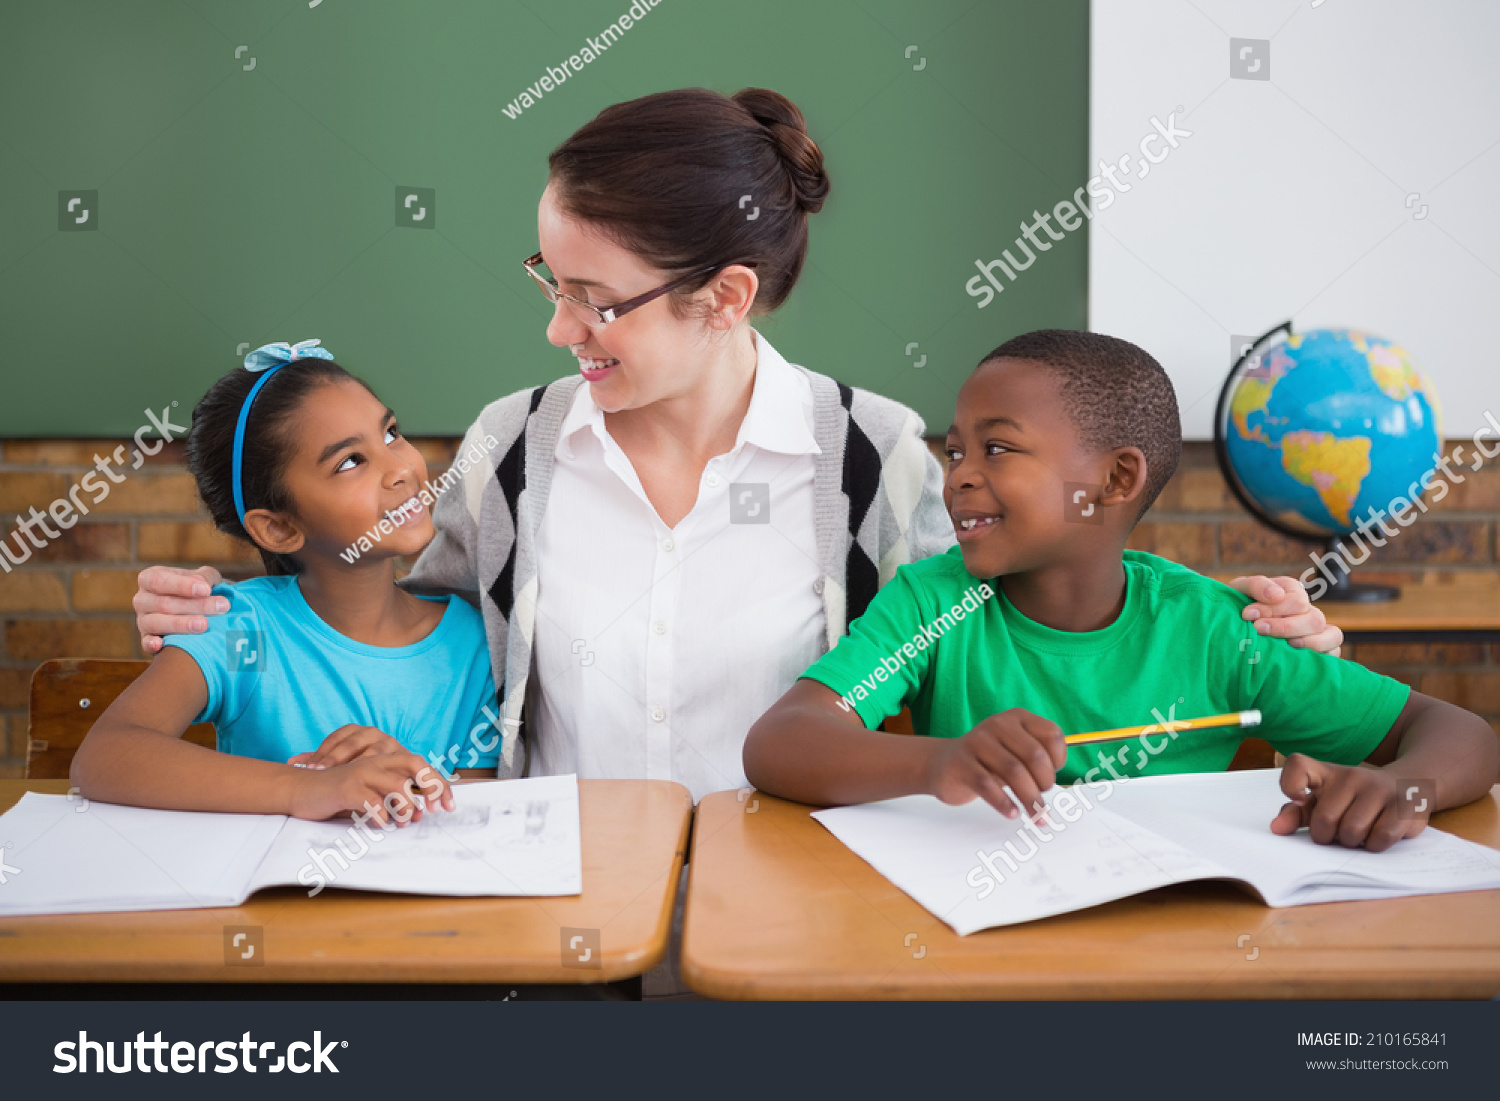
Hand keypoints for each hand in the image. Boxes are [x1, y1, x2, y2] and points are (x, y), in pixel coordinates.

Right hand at [135, 565, 226, 653]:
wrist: (199, 611)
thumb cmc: (199, 589)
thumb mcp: (204, 578)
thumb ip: (205, 577)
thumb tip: (203, 584)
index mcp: (150, 579)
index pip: (159, 580)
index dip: (182, 585)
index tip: (206, 589)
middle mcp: (142, 599)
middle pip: (163, 603)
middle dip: (194, 606)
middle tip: (221, 607)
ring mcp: (142, 621)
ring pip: (155, 622)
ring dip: (180, 624)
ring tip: (205, 624)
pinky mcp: (147, 640)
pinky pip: (145, 643)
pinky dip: (152, 644)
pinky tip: (162, 644)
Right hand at [286, 752, 454, 825]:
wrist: (300, 790)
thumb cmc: (339, 795)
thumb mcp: (370, 794)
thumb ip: (393, 800)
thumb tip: (420, 815)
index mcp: (384, 761)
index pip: (420, 765)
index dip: (438, 784)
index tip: (449, 807)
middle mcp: (376, 762)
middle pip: (415, 764)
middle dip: (431, 787)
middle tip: (432, 812)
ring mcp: (361, 772)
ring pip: (397, 785)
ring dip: (405, 808)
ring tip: (401, 823)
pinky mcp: (346, 787)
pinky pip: (373, 802)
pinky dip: (381, 817)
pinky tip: (378, 825)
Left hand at [288, 724, 410, 768]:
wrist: (394, 772)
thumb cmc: (362, 768)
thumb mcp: (339, 763)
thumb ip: (320, 760)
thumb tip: (292, 762)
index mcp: (358, 732)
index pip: (338, 738)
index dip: (323, 752)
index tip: (310, 768)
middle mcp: (376, 735)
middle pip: (354, 742)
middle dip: (337, 758)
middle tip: (321, 773)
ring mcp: (392, 745)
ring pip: (375, 752)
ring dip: (361, 767)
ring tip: (347, 780)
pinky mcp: (407, 759)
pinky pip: (393, 765)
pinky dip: (387, 777)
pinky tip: (372, 788)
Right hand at [924, 708, 1066, 820]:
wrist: (943, 763)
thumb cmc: (988, 761)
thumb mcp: (1014, 751)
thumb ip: (1038, 758)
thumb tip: (1057, 782)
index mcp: (1016, 718)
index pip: (1052, 735)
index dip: (1058, 761)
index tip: (1050, 777)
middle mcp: (997, 725)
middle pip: (1035, 756)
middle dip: (1045, 783)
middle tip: (1041, 799)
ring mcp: (977, 742)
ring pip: (1014, 772)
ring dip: (1030, 799)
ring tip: (1036, 815)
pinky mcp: (961, 764)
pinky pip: (989, 786)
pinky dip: (1005, 804)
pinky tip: (1012, 813)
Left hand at [1229, 574, 1341, 655]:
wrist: (1230, 630)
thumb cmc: (1236, 607)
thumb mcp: (1241, 590)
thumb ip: (1257, 586)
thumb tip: (1276, 596)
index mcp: (1291, 592)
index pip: (1296, 600)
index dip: (1272, 609)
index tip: (1246, 614)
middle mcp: (1308, 611)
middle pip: (1314, 619)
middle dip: (1286, 627)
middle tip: (1258, 629)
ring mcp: (1317, 631)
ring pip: (1333, 635)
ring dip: (1310, 642)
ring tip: (1287, 646)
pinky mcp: (1320, 651)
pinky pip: (1334, 654)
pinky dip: (1321, 656)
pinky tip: (1297, 659)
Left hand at [1269, 753, 1427, 850]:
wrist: (1406, 785)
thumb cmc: (1353, 800)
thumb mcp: (1322, 802)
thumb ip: (1296, 814)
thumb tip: (1276, 829)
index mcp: (1325, 772)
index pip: (1297, 766)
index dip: (1290, 785)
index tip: (1299, 799)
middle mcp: (1351, 775)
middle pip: (1325, 819)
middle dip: (1327, 837)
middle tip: (1336, 833)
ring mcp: (1379, 788)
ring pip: (1353, 831)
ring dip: (1352, 843)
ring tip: (1357, 834)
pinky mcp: (1403, 805)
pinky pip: (1381, 838)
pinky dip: (1374, 846)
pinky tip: (1375, 836)